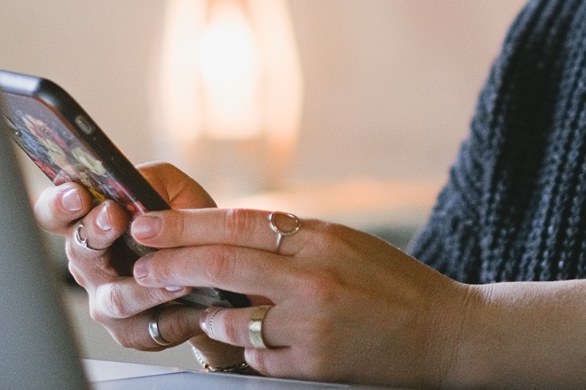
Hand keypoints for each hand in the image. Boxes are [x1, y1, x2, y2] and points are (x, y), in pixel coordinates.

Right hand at [31, 162, 244, 368]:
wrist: (217, 270)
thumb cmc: (186, 225)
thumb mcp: (174, 190)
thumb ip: (153, 179)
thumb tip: (132, 183)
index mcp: (90, 225)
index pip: (55, 213)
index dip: (58, 204)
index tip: (77, 193)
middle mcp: (89, 264)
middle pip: (79, 251)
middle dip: (96, 231)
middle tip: (114, 216)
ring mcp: (105, 300)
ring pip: (115, 298)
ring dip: (145, 287)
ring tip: (176, 276)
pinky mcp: (131, 331)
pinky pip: (149, 327)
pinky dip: (176, 315)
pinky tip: (195, 305)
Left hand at [126, 207, 475, 385]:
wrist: (445, 332)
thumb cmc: (395, 285)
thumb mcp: (346, 244)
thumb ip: (292, 240)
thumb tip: (229, 235)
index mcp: (320, 237)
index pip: (237, 222)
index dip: (184, 224)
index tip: (147, 224)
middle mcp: (313, 277)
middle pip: (222, 264)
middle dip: (171, 265)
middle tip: (140, 267)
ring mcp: (310, 323)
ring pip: (231, 318)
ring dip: (208, 316)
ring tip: (201, 312)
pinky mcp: (313, 363)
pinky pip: (256, 357)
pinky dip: (248, 349)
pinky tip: (255, 343)